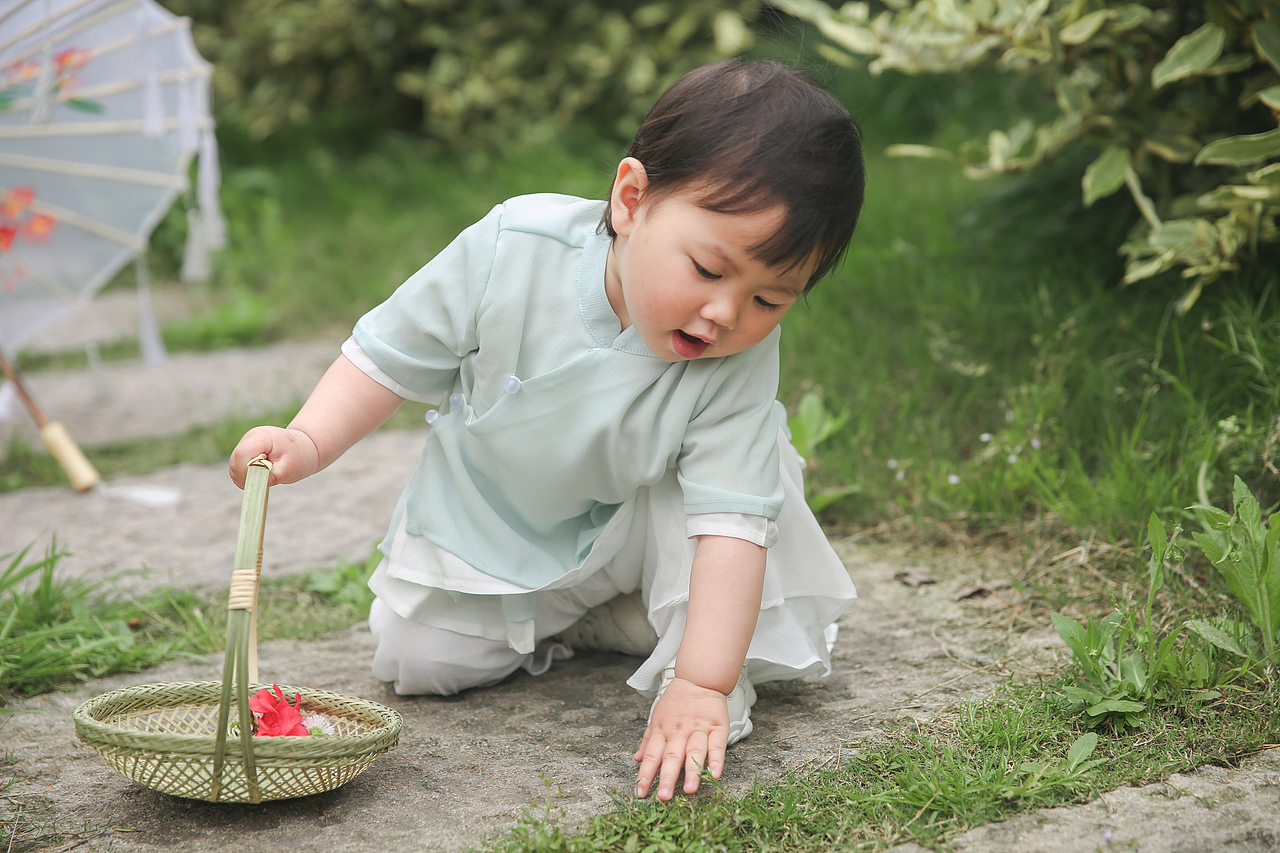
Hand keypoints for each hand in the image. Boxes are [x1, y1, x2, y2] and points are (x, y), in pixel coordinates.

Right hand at [228, 426, 321, 488]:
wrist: (304, 448)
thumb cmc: (299, 456)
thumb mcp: (289, 468)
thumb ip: (270, 476)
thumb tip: (253, 485)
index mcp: (261, 437)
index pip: (242, 454)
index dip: (246, 471)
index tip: (260, 480)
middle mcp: (250, 438)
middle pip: (235, 461)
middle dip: (246, 476)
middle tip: (265, 481)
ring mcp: (245, 444)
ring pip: (234, 467)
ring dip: (246, 478)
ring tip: (266, 477)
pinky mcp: (245, 452)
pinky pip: (237, 469)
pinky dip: (246, 477)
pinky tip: (261, 476)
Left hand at [634, 675, 728, 800]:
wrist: (698, 678)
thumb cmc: (676, 701)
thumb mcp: (657, 717)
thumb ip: (647, 740)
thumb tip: (637, 759)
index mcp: (662, 730)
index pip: (651, 756)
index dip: (645, 775)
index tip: (640, 793)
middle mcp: (679, 732)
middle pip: (672, 756)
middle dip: (667, 778)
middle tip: (664, 797)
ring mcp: (698, 729)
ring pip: (694, 751)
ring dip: (692, 771)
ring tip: (690, 790)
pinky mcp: (717, 727)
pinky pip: (717, 745)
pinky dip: (716, 759)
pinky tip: (715, 774)